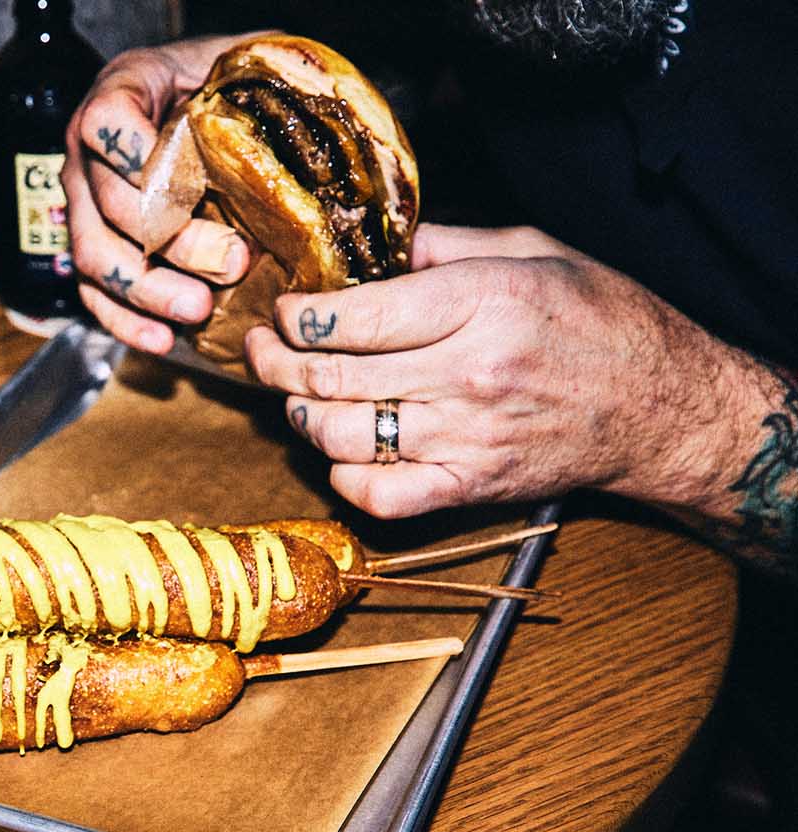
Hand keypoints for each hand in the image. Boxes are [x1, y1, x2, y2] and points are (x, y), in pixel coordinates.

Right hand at [62, 36, 254, 352]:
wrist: (194, 109)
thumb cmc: (221, 88)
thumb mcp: (237, 63)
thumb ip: (253, 82)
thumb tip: (309, 126)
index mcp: (120, 94)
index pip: (106, 122)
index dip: (134, 152)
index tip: (185, 179)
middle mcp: (88, 154)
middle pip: (113, 204)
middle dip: (173, 241)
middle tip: (234, 261)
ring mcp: (84, 206)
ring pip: (97, 256)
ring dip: (148, 290)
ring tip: (199, 308)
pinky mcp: (93, 251)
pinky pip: (95, 296)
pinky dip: (127, 323)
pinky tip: (164, 341)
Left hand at [247, 223, 756, 518]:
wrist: (663, 406)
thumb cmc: (600, 318)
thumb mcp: (532, 250)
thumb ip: (445, 245)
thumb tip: (371, 242)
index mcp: (481, 304)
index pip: (352, 317)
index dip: (297, 315)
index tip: (285, 309)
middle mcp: (468, 374)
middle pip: (331, 378)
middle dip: (276, 363)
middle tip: (261, 349)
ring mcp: (467, 438)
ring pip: (341, 437)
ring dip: (298, 416)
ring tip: (293, 394)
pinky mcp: (471, 487)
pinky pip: (380, 496)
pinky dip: (342, 476)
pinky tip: (338, 451)